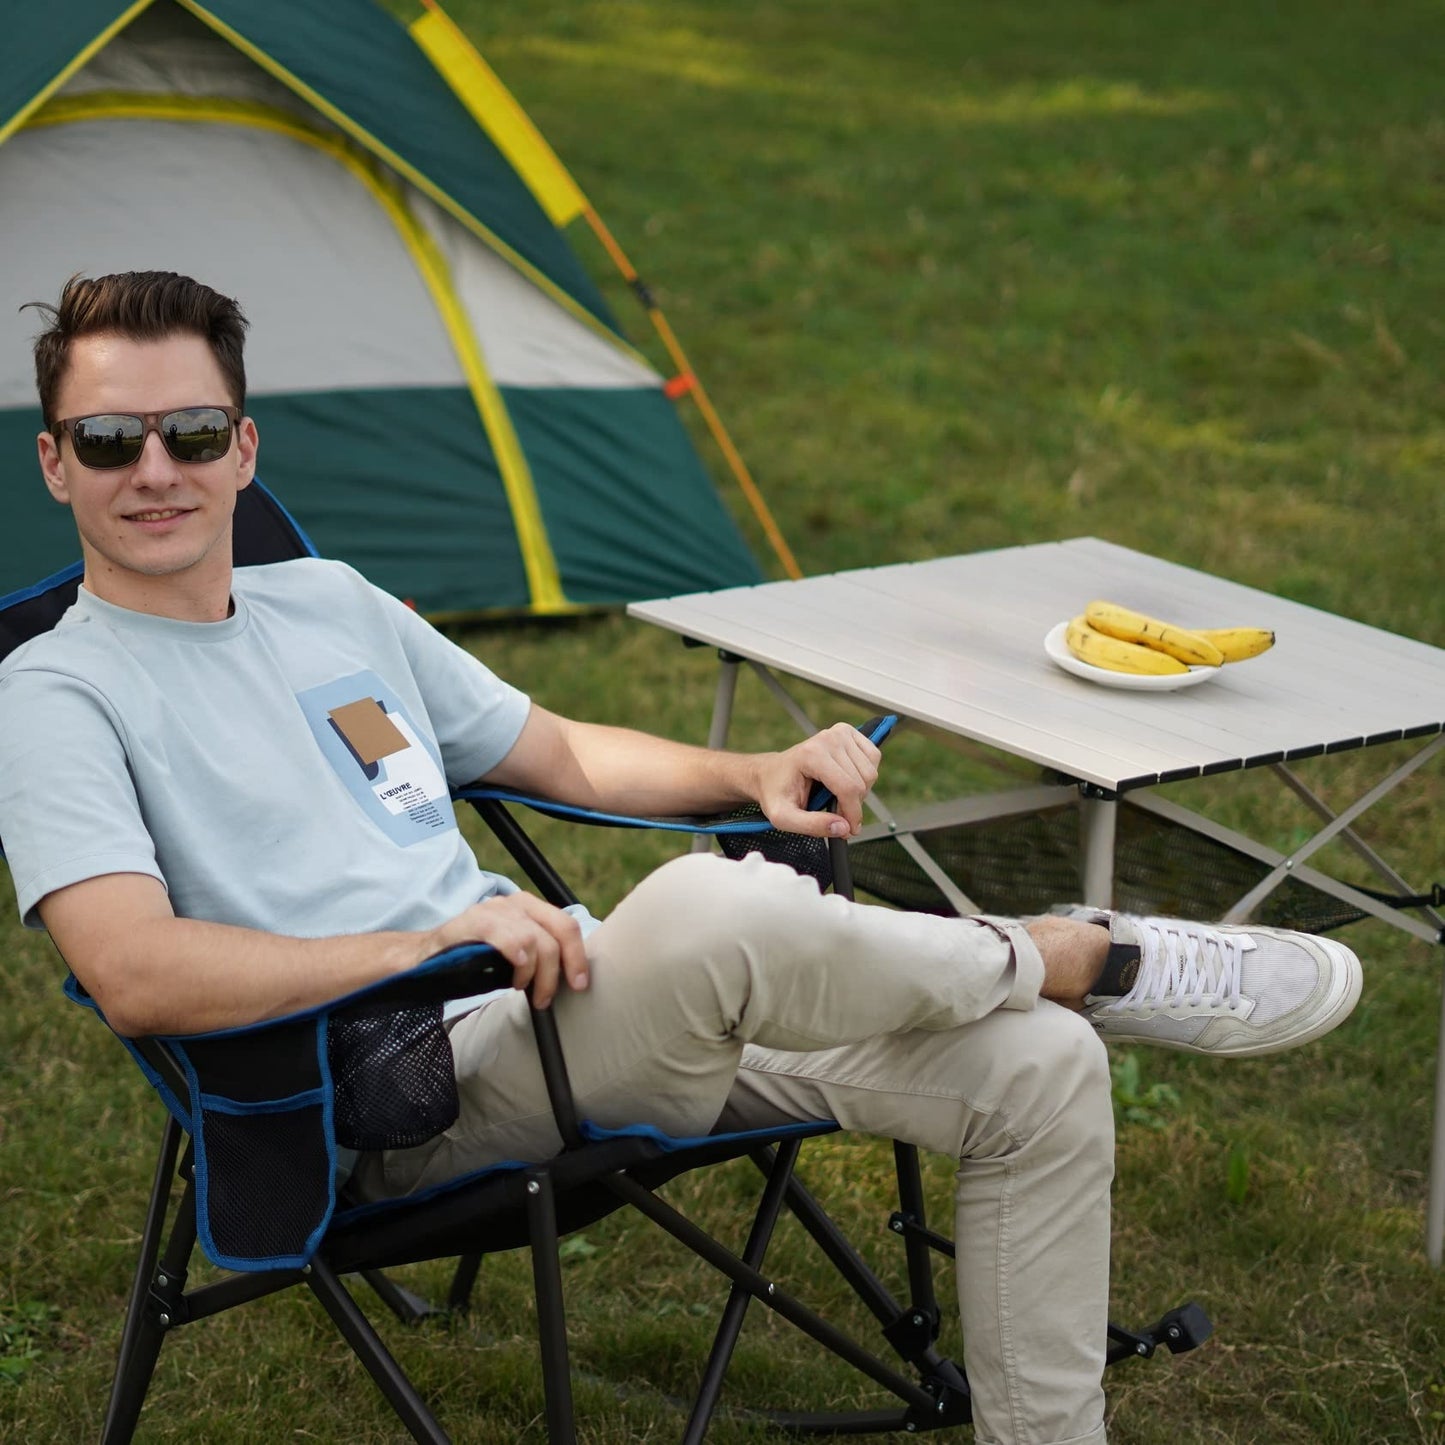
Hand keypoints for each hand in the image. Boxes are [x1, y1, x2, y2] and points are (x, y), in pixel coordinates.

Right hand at [427, 893, 587, 1007]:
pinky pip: (504, 934)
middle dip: (563, 966)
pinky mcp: (473, 920)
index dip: (578, 956)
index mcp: (530, 909)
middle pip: (560, 929)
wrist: (428, 958)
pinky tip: (516, 971)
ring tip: (520, 988)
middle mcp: (516, 903)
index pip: (567, 925)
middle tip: (549, 996)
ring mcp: (495, 909)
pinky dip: (516, 953)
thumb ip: (540, 957)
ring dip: (534, 972)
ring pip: (535, 938)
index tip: (579, 984)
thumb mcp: (514, 957)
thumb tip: (568, 978)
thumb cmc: (474, 960)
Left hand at [752, 722, 880, 837]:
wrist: (771, 773)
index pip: (848, 788)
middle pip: (862, 782)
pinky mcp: (847, 732)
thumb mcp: (783, 818)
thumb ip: (812, 826)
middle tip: (837, 812)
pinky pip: (874, 756)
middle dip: (854, 805)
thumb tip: (843, 828)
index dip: (853, 814)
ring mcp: (839, 732)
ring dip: (860, 791)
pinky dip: (866, 774)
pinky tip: (847, 780)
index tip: (849, 830)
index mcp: (812, 755)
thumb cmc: (776, 793)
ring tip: (838, 796)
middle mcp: (828, 739)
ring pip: (870, 772)